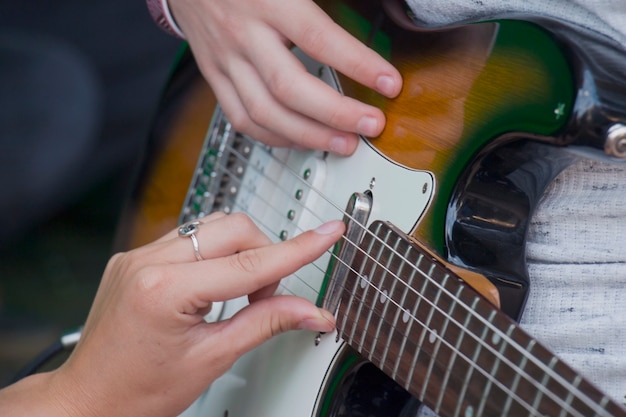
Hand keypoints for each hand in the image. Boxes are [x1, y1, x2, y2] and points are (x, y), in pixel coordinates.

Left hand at [0, 213, 342, 416]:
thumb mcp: (211, 360)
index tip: (327, 233)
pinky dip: (214, 256)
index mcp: (165, 290)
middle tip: (269, 295)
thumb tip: (310, 311)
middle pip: (233, 228)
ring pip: (211, 226)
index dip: (298, 250)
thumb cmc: (137, 393)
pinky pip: (188, 238)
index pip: (250, 263)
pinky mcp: (134, 258)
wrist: (88, 401)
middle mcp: (147, 262)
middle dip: (264, 254)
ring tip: (240, 295)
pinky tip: (212, 287)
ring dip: (240, 253)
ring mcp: (137, 256)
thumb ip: (266, 324)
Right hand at [168, 0, 401, 154]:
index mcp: (268, 0)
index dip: (358, 64)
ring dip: (310, 136)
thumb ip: (325, 1)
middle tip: (371, 125)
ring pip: (265, 113)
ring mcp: (225, 60)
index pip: (318, 38)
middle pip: (289, 88)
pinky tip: (302, 140)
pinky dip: (275, 137)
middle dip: (336, 114)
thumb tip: (373, 7)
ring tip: (345, 143)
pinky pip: (242, 119)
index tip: (389, 83)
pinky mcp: (214, 77)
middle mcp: (244, 33)